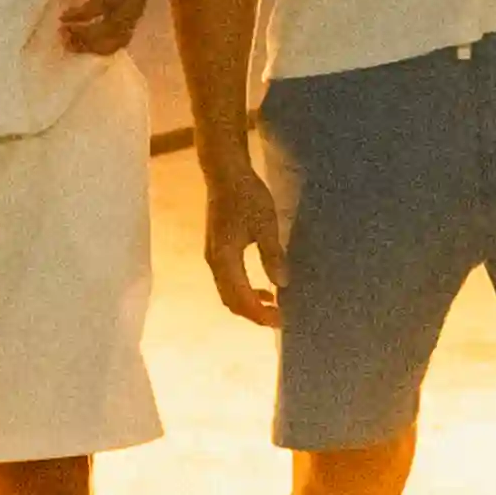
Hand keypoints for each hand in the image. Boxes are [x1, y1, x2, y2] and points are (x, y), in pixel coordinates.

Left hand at [52, 0, 152, 58]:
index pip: (103, 7)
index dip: (81, 15)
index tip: (61, 19)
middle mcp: (134, 2)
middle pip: (113, 32)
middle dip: (87, 39)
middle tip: (63, 36)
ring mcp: (136, 12)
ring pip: (118, 41)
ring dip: (92, 46)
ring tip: (69, 42)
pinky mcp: (133, 18)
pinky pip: (120, 40)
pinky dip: (100, 45)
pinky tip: (81, 41)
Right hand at [198, 136, 292, 324]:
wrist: (224, 173)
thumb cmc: (246, 195)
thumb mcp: (266, 224)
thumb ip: (273, 255)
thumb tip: (282, 284)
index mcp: (225, 259)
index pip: (241, 298)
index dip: (260, 314)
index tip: (281, 321)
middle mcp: (214, 262)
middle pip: (231, 301)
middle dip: (254, 314)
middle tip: (279, 318)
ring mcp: (213, 256)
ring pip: (227, 292)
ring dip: (248, 303)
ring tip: (274, 305)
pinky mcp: (216, 250)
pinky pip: (227, 281)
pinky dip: (243, 291)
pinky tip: (263, 287)